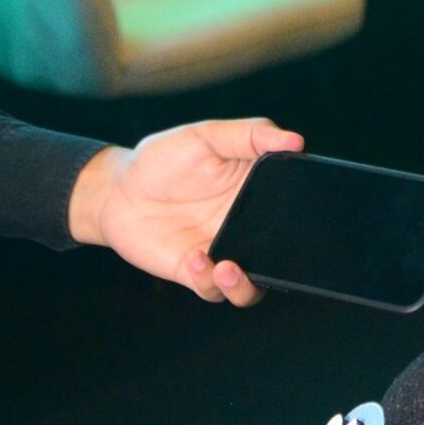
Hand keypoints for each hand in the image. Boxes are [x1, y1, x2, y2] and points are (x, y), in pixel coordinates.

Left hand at [68, 119, 303, 304]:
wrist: (114, 190)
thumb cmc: (161, 160)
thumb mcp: (205, 136)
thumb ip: (250, 135)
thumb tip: (296, 140)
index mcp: (256, 196)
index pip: (294, 212)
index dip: (307, 217)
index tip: (309, 214)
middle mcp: (244, 230)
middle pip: (280, 260)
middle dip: (285, 269)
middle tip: (277, 257)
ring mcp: (221, 253)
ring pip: (249, 288)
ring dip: (243, 286)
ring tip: (228, 268)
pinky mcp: (195, 273)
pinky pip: (211, 289)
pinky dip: (207, 279)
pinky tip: (195, 258)